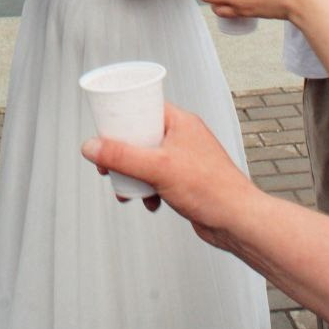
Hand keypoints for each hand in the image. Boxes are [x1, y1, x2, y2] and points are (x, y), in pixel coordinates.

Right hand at [82, 103, 257, 242]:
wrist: (237, 221)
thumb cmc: (211, 189)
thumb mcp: (157, 168)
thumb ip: (122, 156)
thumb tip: (92, 146)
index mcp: (180, 121)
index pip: (144, 106)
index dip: (121, 116)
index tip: (103, 128)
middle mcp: (183, 136)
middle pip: (140, 135)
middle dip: (122, 153)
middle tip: (108, 164)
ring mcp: (185, 158)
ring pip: (146, 159)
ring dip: (132, 174)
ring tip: (126, 188)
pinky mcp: (185, 180)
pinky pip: (156, 177)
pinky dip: (147, 188)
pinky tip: (149, 201)